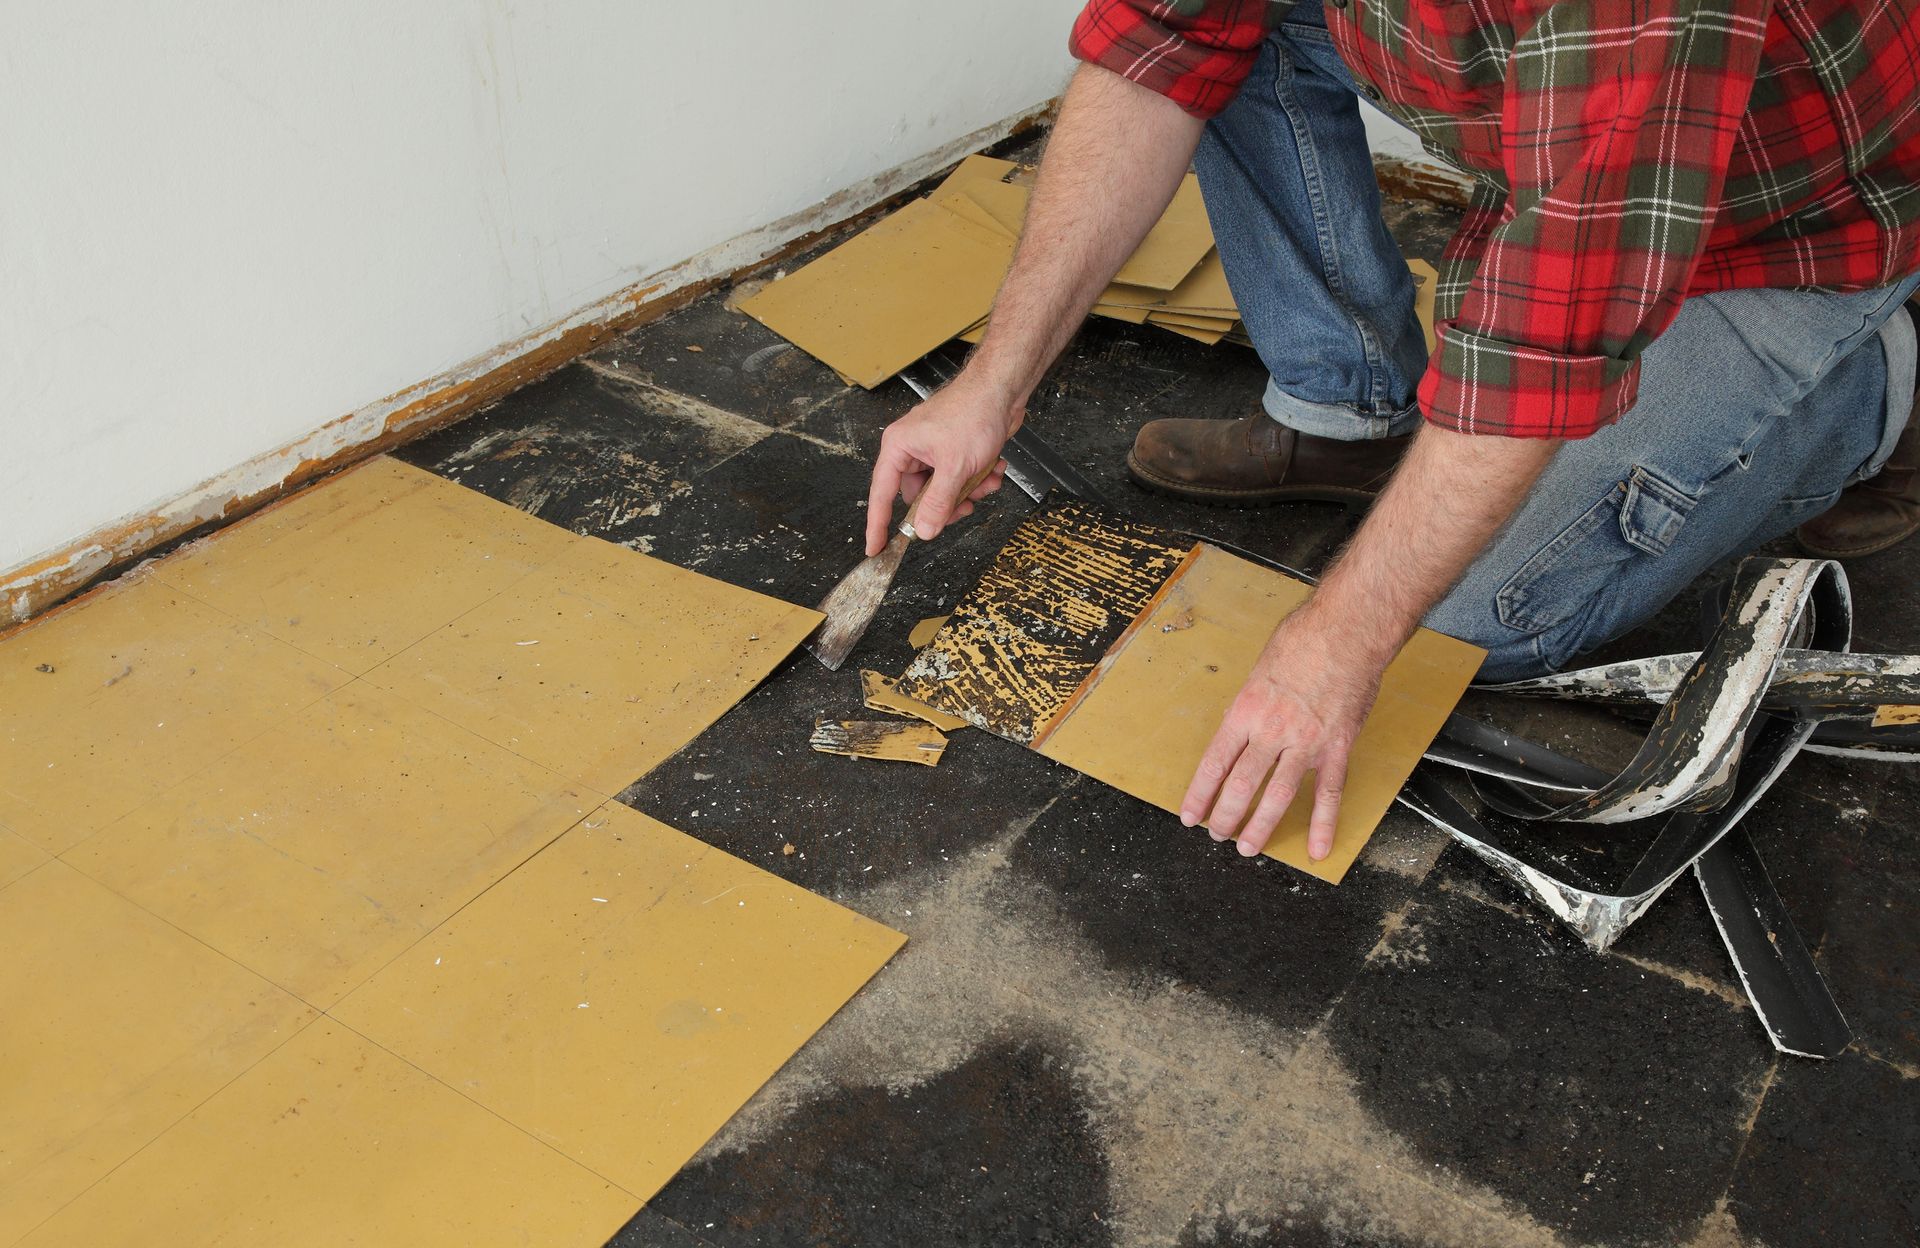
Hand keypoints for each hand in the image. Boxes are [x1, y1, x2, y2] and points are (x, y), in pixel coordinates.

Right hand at [865, 375, 1019, 555]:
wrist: (1003, 390)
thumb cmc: (974, 412)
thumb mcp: (955, 467)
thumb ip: (937, 502)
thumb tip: (923, 529)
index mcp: (899, 447)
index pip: (881, 493)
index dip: (878, 523)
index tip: (876, 547)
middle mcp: (912, 448)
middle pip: (919, 496)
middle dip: (946, 505)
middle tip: (964, 508)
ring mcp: (934, 450)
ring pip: (944, 490)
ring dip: (968, 492)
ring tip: (985, 481)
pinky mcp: (954, 451)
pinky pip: (959, 479)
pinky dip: (977, 479)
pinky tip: (993, 469)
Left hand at [1179, 604, 1388, 861]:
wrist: (1347, 630)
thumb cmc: (1303, 639)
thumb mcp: (1259, 669)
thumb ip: (1250, 704)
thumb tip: (1240, 726)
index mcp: (1246, 710)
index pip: (1215, 762)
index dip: (1200, 794)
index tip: (1190, 815)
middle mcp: (1272, 730)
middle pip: (1242, 785)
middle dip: (1226, 816)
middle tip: (1217, 834)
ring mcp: (1306, 742)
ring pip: (1279, 796)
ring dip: (1261, 826)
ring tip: (1248, 848)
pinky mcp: (1338, 747)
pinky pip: (1329, 792)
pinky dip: (1324, 823)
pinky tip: (1318, 847)